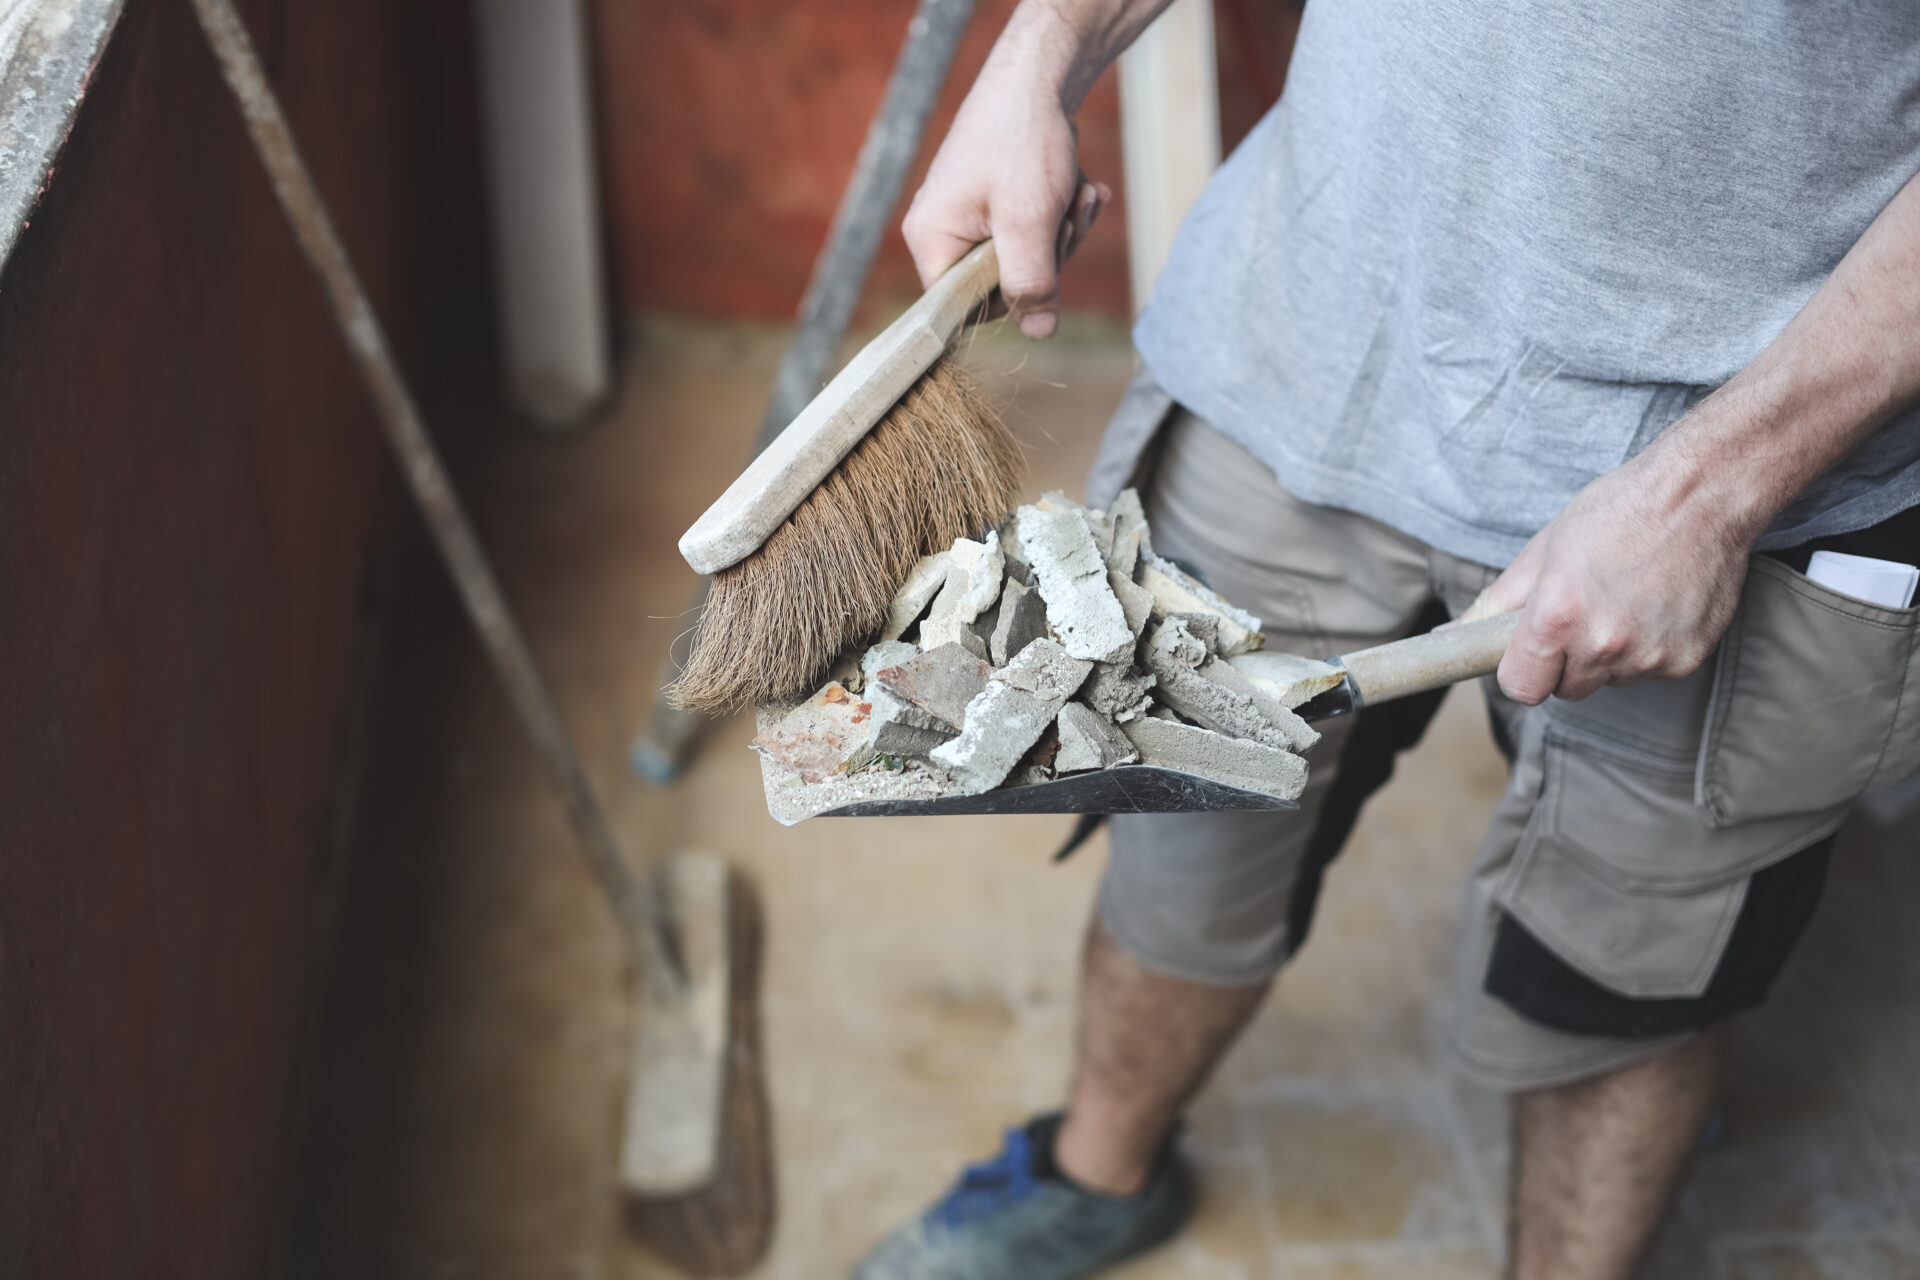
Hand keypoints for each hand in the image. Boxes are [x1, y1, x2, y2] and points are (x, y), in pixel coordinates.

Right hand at [901, 18, 1110, 337]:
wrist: (1041, 74)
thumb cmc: (1024, 139)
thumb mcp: (1030, 221)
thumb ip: (1031, 282)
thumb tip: (1039, 333)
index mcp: (931, 239)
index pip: (963, 309)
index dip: (1009, 297)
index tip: (1040, 259)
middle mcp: (941, 232)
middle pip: (1001, 285)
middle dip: (1049, 253)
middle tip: (1066, 213)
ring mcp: (970, 216)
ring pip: (1026, 259)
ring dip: (1063, 229)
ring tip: (1076, 190)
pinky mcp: (996, 203)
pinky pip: (1034, 232)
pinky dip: (1062, 211)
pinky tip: (1079, 184)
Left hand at [1472, 447, 1757, 704]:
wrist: (1702, 492)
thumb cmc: (1619, 510)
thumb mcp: (1544, 548)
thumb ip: (1499, 602)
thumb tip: (1456, 634)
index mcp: (1557, 619)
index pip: (1521, 688)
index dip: (1522, 671)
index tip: (1528, 654)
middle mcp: (1603, 646)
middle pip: (1567, 688)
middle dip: (1566, 661)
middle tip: (1583, 611)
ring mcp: (1649, 657)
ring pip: (1610, 679)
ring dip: (1610, 654)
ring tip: (1626, 597)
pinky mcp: (1686, 659)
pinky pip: (1651, 671)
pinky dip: (1650, 648)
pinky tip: (1657, 603)